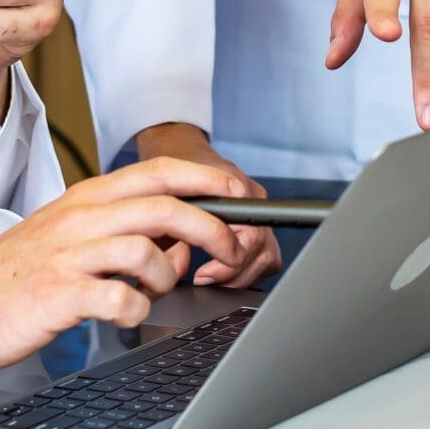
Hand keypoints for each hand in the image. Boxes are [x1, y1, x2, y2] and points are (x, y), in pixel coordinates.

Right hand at [0, 155, 250, 383]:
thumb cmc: (17, 275)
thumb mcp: (71, 240)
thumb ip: (126, 236)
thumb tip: (179, 246)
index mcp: (87, 199)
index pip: (160, 171)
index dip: (210, 178)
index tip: (243, 193)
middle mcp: (80, 219)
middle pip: (166, 206)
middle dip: (213, 227)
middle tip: (232, 251)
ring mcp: (68, 256)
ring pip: (147, 250)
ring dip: (167, 276)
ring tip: (154, 293)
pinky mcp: (58, 295)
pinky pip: (119, 300)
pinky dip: (135, 311)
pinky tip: (122, 315)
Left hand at [132, 122, 282, 287]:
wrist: (177, 150)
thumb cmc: (167, 172)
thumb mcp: (162, 197)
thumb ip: (174, 226)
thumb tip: (176, 264)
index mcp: (236, 189)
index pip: (251, 238)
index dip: (230, 264)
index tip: (203, 273)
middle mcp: (252, 198)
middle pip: (262, 252)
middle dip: (232, 273)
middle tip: (202, 278)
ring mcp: (257, 209)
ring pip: (267, 258)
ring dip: (239, 275)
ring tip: (209, 276)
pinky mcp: (256, 221)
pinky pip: (265, 256)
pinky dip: (246, 270)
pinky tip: (221, 269)